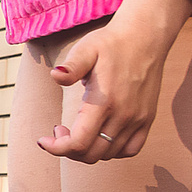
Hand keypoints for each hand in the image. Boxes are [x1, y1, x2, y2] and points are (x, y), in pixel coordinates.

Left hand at [38, 0, 191, 162]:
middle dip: (68, 149)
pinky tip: (100, 135)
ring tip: (77, 130)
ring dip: (88, 150)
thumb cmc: (110, 44)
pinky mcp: (147, 119)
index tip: (43, 139)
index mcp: (104, 102)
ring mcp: (138, 119)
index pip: (79, 143)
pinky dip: (112, 150)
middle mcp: (123, 115)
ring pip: (109, 154)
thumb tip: (56, 75)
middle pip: (91, 154)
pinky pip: (131, 149)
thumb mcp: (86, 49)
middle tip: (59, 130)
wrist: (145, 37)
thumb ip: (71, 66)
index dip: (57, 148)